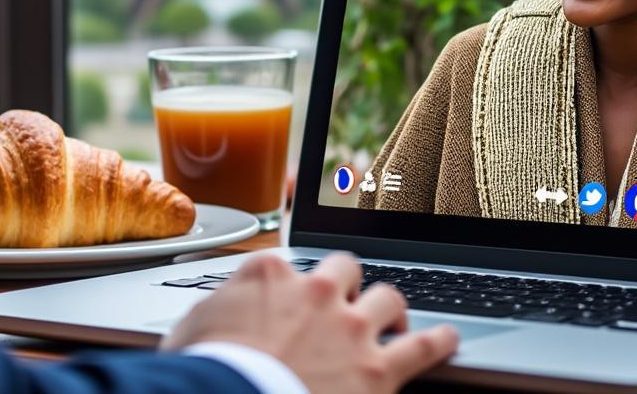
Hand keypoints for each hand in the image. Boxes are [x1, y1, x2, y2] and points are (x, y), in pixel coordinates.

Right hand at [161, 253, 458, 393]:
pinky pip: (423, 346)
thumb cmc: (204, 371)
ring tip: (395, 320)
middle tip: (345, 306)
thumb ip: (214, 310)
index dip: (289, 283)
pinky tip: (447, 339)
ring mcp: (351, 327)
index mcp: (269, 274)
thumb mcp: (190, 329)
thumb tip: (214, 315)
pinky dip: (439, 341)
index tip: (291, 296)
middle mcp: (317, 290)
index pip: (286, 264)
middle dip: (348, 285)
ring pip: (389, 299)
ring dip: (391, 309)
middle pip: (346, 269)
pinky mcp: (377, 368)